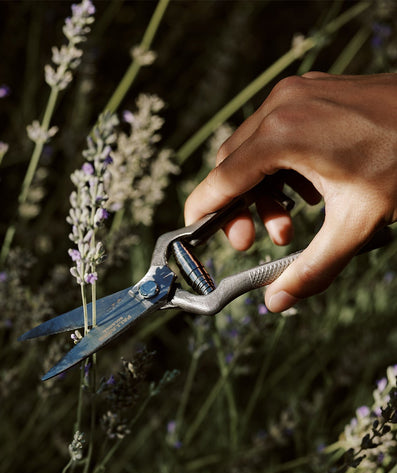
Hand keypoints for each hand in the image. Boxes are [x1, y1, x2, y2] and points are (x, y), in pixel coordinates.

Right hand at [184, 73, 396, 311]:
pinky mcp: (311, 94)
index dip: (203, 211)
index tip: (193, 235)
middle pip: (232, 166)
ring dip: (262, 192)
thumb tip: (277, 301)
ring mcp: (297, 95)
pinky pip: (277, 135)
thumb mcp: (356, 224)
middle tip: (254, 243)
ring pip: (253, 151)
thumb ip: (311, 268)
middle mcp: (281, 107)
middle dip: (238, 209)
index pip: (221, 179)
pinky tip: (309, 193)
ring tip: (290, 225)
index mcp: (282, 135)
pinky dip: (281, 169)